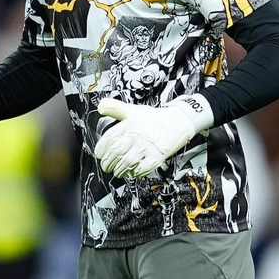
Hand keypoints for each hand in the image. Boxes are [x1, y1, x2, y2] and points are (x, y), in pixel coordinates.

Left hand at [93, 95, 212, 178]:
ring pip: (127, 163)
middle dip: (108, 163)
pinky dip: (135, 173)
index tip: (99, 154)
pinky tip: (133, 172)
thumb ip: (116, 108)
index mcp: (129, 124)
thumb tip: (100, 106)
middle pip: (116, 152)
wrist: (178, 121)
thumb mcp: (133, 110)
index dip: (101, 148)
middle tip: (106, 167)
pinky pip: (143, 169)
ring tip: (117, 172)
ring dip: (119, 170)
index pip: (109, 137)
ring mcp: (147, 146)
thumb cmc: (154, 118)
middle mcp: (137, 135)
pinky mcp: (158, 155)